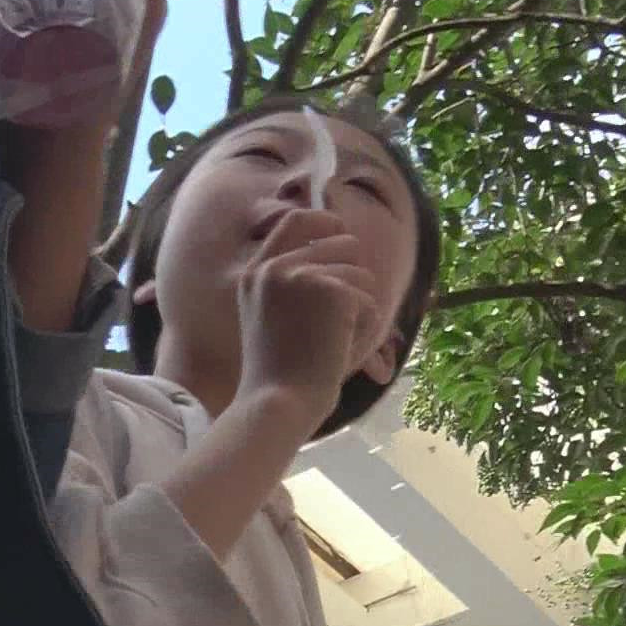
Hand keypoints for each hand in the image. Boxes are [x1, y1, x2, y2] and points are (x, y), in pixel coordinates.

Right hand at [235, 205, 385, 427]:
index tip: (340, 232)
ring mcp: (302, 275)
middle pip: (341, 242)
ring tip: (337, 343)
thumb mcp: (268, 320)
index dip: (324, 221)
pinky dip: (366, 329)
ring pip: (360, 273)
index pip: (294, 221)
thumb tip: (339, 252)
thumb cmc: (277, 378)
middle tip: (348, 314)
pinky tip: (342, 351)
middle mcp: (275, 267)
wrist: (277, 405)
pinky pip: (369, 301)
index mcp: (255, 274)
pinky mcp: (331, 290)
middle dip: (355, 274)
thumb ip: (291, 286)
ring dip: (361, 308)